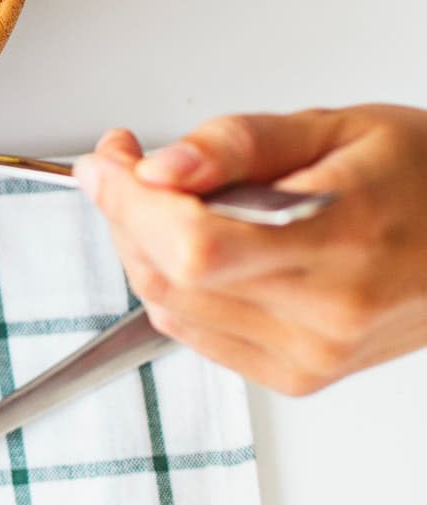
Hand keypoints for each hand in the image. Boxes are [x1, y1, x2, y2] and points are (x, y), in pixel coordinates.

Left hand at [73, 106, 426, 394]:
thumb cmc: (423, 176)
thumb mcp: (336, 128)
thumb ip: (239, 144)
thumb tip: (161, 166)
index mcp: (346, 244)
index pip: (197, 245)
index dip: (130, 202)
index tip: (108, 158)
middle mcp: (329, 314)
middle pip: (171, 276)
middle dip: (125, 212)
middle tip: (126, 163)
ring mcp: (313, 355)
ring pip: (169, 306)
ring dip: (141, 246)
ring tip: (163, 196)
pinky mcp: (299, 376)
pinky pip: (193, 332)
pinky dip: (172, 283)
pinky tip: (193, 244)